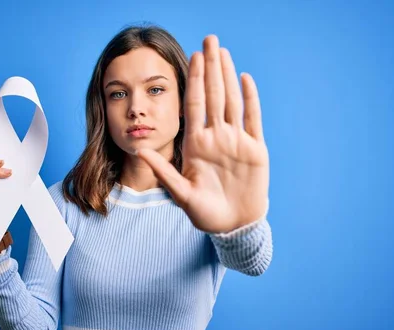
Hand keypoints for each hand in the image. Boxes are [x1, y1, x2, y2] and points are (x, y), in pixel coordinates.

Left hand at [136, 35, 269, 232]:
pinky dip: (251, 99)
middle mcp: (216, 137)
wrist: (233, 226)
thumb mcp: (181, 193)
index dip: (194, 81)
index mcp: (196, 144)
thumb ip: (163, 171)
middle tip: (209, 39)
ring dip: (228, 75)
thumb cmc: (205, 213)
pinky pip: (252, 119)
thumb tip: (138, 151)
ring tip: (223, 51)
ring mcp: (236, 141)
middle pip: (213, 95)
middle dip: (211, 67)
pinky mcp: (255, 149)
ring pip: (232, 101)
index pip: (194, 105)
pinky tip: (245, 78)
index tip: (191, 57)